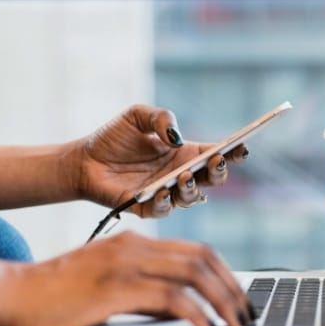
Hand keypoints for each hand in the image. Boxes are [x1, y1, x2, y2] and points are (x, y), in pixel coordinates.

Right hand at [0, 231, 253, 325]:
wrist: (12, 293)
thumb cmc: (58, 295)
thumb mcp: (111, 286)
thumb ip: (147, 292)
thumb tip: (184, 311)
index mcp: (136, 242)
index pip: (197, 250)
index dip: (226, 273)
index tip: (239, 297)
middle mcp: (135, 246)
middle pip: (203, 258)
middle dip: (232, 287)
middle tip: (246, 313)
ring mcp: (125, 263)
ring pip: (193, 273)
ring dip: (222, 300)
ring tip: (234, 324)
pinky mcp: (115, 287)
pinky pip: (170, 297)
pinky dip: (195, 313)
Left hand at [72, 104, 248, 217]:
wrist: (83, 160)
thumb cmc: (113, 138)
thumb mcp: (137, 116)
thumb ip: (160, 118)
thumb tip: (176, 137)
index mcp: (184, 154)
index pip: (216, 154)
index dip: (232, 152)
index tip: (241, 147)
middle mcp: (180, 175)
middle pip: (212, 179)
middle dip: (219, 172)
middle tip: (215, 162)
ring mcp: (166, 193)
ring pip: (192, 198)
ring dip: (192, 188)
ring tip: (184, 176)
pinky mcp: (146, 208)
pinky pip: (163, 210)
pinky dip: (166, 202)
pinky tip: (162, 191)